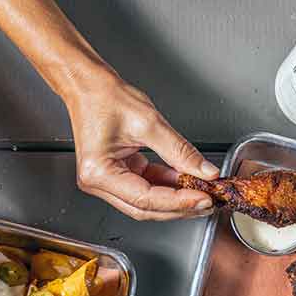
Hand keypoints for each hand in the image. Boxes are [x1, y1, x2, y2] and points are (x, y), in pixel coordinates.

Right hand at [61, 71, 218, 220]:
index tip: (204, 198)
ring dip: (174, 199)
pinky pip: (144, 188)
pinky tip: (184, 182)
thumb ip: (180, 151)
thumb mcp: (150, 123)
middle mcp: (97, 182)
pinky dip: (165, 186)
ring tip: (200, 192)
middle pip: (144, 208)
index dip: (178, 201)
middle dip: (178, 207)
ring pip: (146, 202)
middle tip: (206, 201)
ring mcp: (105, 181)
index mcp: (98, 173)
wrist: (88, 87)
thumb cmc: (105, 98)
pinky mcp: (115, 175)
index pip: (145, 198)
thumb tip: (204, 171)